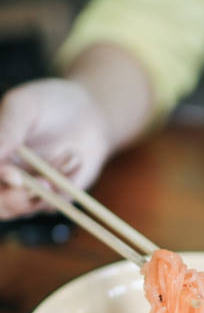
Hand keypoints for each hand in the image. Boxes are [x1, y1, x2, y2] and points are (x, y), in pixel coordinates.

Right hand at [0, 78, 108, 218]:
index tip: (15, 177)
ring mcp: (26, 191)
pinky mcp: (51, 199)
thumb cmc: (49, 104)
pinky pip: (54, 204)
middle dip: (17, 200)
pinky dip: (66, 184)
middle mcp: (2, 177)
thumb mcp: (24, 107)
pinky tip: (75, 159)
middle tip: (44, 183)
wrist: (87, 114)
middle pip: (1, 206)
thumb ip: (7, 130)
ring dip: (48, 188)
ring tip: (68, 155)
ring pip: (26, 209)